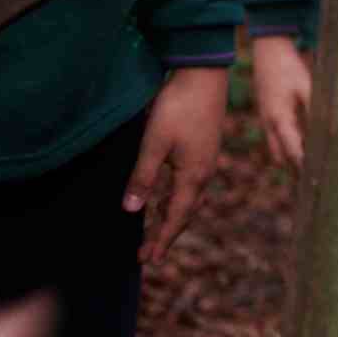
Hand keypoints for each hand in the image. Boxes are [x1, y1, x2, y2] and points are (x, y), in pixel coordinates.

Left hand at [124, 65, 227, 263]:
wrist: (204, 76)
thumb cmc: (177, 107)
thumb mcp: (154, 143)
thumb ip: (143, 177)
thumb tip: (131, 211)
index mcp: (193, 176)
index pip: (176, 217)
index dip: (162, 240)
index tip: (148, 260)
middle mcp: (204, 173)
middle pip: (185, 212)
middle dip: (166, 234)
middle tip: (147, 254)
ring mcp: (206, 161)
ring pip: (188, 198)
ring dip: (170, 216)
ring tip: (153, 230)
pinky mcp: (204, 149)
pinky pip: (189, 185)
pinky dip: (175, 198)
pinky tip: (165, 196)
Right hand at [250, 35, 312, 168]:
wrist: (268, 52)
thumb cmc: (289, 68)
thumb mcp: (309, 87)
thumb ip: (319, 111)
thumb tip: (331, 132)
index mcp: (279, 119)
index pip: (292, 151)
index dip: (304, 166)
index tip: (316, 181)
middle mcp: (269, 123)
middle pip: (281, 156)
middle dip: (295, 168)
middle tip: (315, 179)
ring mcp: (266, 120)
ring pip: (276, 148)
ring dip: (291, 157)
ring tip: (312, 165)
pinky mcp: (268, 114)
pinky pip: (276, 138)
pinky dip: (288, 144)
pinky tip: (305, 144)